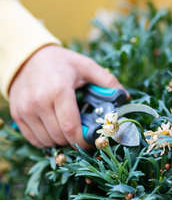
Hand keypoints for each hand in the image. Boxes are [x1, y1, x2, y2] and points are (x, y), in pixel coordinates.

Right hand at [9, 45, 125, 148]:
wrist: (27, 57)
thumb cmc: (60, 63)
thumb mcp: (86, 66)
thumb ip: (107, 80)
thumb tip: (125, 97)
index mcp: (59, 90)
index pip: (71, 127)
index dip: (84, 141)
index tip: (93, 142)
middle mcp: (39, 102)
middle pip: (60, 137)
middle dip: (74, 141)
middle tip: (83, 135)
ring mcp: (25, 110)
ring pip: (46, 141)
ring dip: (60, 142)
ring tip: (68, 131)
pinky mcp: (17, 114)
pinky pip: (33, 139)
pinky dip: (46, 141)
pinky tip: (54, 131)